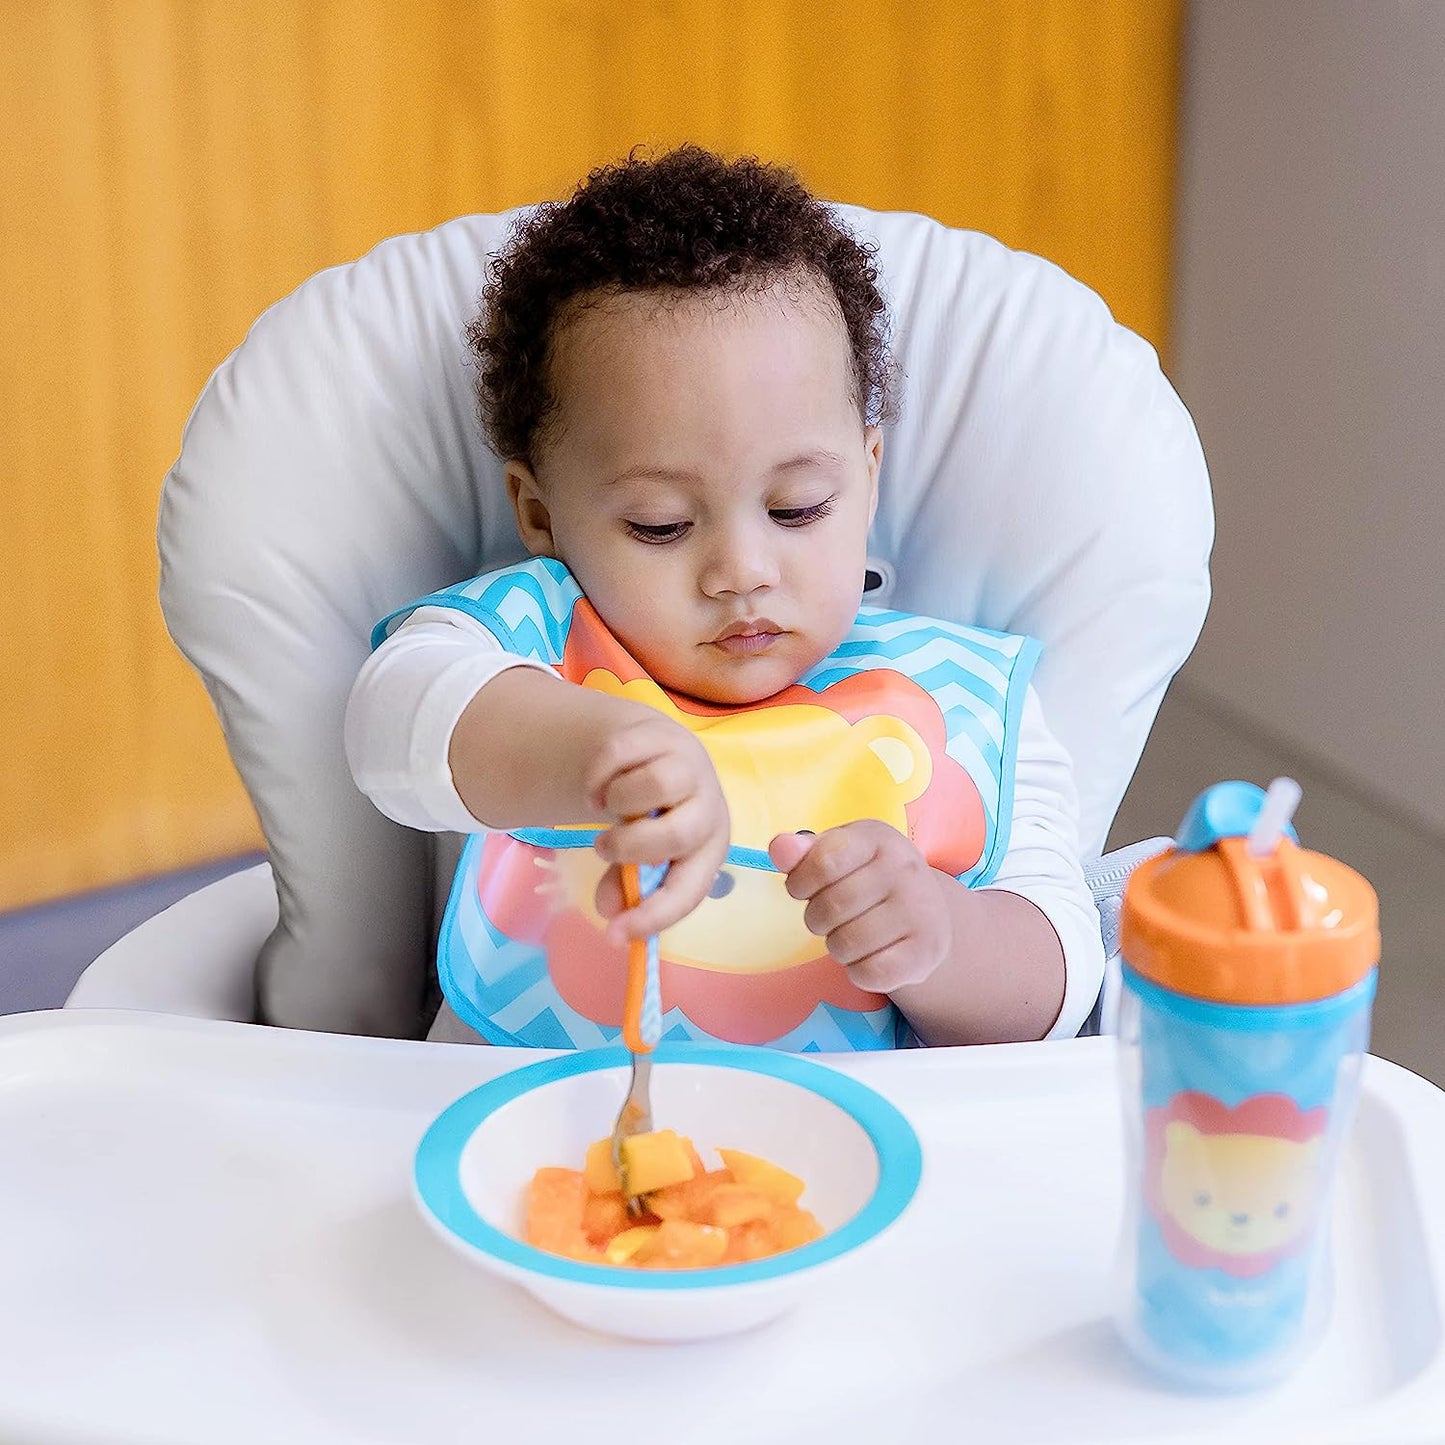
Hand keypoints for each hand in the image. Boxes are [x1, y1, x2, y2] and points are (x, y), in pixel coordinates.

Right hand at [586, 713, 729, 943]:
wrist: (651, 752)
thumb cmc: (651, 816)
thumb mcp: (640, 854)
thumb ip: (624, 884)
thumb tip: (609, 913)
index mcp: (708, 849)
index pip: (689, 889)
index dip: (655, 915)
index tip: (615, 934)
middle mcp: (708, 808)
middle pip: (678, 835)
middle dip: (630, 847)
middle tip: (603, 847)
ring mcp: (689, 766)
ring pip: (654, 786)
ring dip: (616, 802)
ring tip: (608, 806)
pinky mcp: (662, 733)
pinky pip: (620, 754)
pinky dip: (597, 774)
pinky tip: (598, 783)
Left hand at [768, 821, 951, 992]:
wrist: (927, 912)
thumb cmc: (868, 878)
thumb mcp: (836, 854)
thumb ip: (804, 853)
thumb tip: (781, 848)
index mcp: (878, 838)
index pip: (824, 861)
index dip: (800, 882)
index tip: (803, 888)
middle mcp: (905, 869)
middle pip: (830, 908)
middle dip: (817, 919)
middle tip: (833, 916)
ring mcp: (922, 910)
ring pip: (846, 944)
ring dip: (837, 947)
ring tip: (852, 934)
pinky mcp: (928, 951)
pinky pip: (870, 974)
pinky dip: (859, 973)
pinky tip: (871, 955)